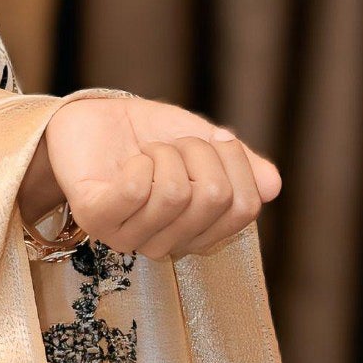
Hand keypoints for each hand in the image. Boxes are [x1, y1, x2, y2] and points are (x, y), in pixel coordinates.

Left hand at [28, 96, 281, 259]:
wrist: (89, 119)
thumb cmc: (145, 135)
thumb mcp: (203, 143)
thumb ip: (238, 165)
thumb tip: (272, 185)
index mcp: (197, 232)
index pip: (244, 208)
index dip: (237, 163)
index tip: (215, 140)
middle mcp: (165, 243)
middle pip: (214, 199)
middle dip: (200, 152)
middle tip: (175, 144)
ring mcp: (128, 235)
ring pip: (177, 194)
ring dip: (167, 154)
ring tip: (149, 151)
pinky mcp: (96, 217)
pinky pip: (136, 191)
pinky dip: (140, 162)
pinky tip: (130, 160)